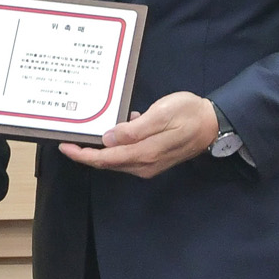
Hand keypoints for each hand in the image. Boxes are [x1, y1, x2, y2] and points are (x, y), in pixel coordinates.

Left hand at [59, 92, 218, 179]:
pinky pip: (128, 154)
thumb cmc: (188, 114)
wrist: (213, 123)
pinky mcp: (154, 158)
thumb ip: (134, 130)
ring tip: (85, 134)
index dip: (82, 155)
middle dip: (86, 153)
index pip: (105, 159)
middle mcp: (144, 164)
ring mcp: (149, 163)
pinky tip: (115, 128)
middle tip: (68, 139)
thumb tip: (108, 139)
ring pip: (116, 160)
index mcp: (144, 154)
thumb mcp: (160, 115)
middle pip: (107, 162)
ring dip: (100, 149)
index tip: (64, 147)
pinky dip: (116, 145)